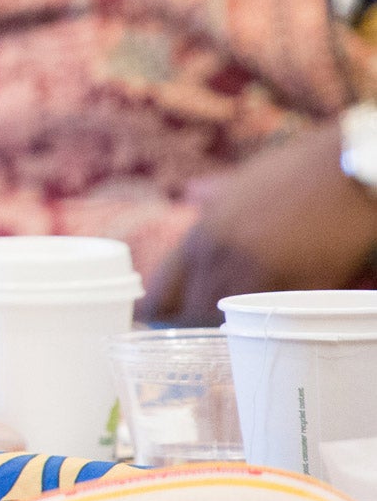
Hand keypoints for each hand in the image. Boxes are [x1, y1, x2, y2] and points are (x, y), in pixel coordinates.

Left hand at [139, 123, 376, 325]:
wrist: (344, 173)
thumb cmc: (295, 172)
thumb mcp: (241, 182)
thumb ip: (212, 195)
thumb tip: (192, 192)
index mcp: (200, 233)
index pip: (161, 291)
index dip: (156, 311)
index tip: (158, 318)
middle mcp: (219, 258)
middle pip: (189, 315)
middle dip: (192, 324)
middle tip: (196, 328)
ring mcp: (256, 276)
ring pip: (229, 322)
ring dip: (230, 324)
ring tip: (235, 322)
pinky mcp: (295, 290)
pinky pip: (272, 317)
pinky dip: (270, 318)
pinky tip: (273, 314)